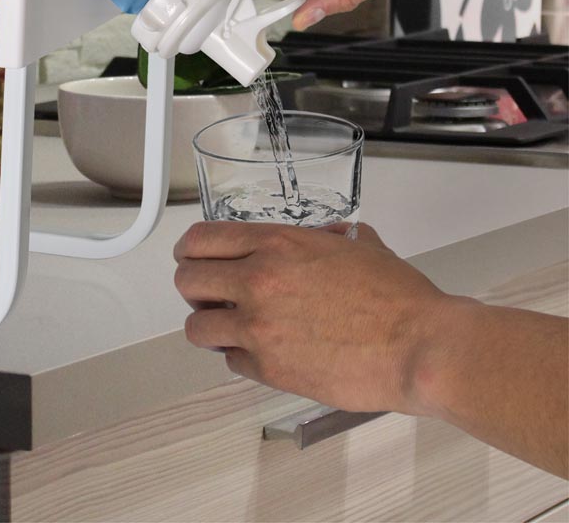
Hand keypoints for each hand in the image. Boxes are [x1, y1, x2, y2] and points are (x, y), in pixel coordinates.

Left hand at [173, 220, 454, 413]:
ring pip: (196, 327)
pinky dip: (241, 359)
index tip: (193, 259)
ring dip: (211, 327)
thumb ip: (324, 238)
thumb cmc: (398, 298)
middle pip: (186, 281)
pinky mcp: (269, 369)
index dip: (190, 251)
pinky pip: (231, 362)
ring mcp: (258, 328)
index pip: (200, 240)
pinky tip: (264, 354)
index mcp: (275, 244)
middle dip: (195, 288)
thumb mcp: (357, 244)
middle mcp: (257, 281)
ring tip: (230, 329)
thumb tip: (322, 237)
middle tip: (211, 295)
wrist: (419, 346)